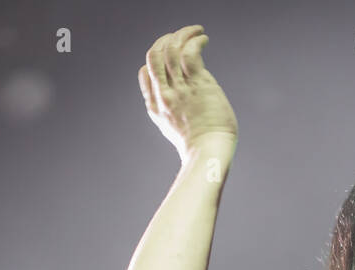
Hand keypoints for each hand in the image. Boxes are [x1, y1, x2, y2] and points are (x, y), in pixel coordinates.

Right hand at [138, 25, 238, 162]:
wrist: (209, 153)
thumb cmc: (199, 146)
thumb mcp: (173, 131)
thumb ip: (169, 112)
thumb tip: (174, 101)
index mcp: (154, 106)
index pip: (145, 73)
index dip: (154, 60)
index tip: (169, 56)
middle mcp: (163, 94)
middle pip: (154, 56)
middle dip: (165, 40)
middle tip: (179, 36)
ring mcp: (180, 88)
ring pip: (171, 50)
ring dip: (182, 33)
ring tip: (195, 30)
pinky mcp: (198, 84)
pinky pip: (190, 53)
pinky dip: (195, 40)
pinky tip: (203, 38)